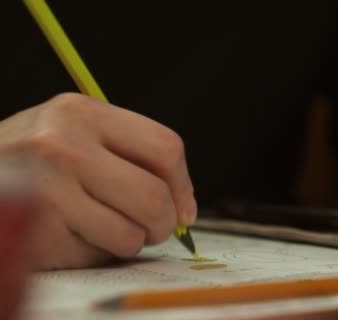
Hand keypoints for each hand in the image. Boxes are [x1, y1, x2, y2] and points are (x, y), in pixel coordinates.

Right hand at [0, 93, 195, 269]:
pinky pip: (96, 256)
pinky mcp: (37, 232)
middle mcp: (63, 146)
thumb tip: (183, 205)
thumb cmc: (29, 160)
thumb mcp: (71, 131)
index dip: (183, 185)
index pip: (165, 148)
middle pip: (154, 198)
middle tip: (153, 229)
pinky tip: (71, 235)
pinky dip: (93, 253)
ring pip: (130, 235)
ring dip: (127, 242)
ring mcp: (47, 191)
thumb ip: (125, 154)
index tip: (183, 208)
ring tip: (104, 228)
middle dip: (163, 224)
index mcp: (82, 113)